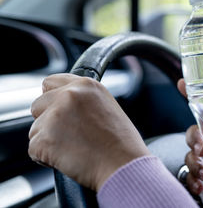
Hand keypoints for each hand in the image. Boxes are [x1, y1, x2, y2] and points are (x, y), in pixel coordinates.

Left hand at [29, 74, 149, 190]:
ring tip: (74, 148)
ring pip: (35, 129)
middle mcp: (69, 95)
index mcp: (86, 85)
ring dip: (48, 140)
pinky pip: (34, 149)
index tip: (57, 108)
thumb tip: (62, 104)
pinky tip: (68, 158)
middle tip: (69, 134)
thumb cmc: (122, 143)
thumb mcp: (108, 107)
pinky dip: (46, 157)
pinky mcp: (44, 139)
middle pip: (38, 105)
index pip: (50, 82)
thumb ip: (83, 100)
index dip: (53, 98)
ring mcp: (54, 116)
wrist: (124, 165)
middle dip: (47, 119)